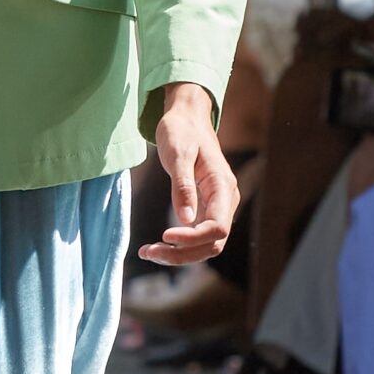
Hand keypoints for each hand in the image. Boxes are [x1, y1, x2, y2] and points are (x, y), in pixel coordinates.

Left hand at [141, 84, 238, 264]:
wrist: (187, 119)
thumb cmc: (181, 132)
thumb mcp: (177, 154)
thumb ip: (182, 186)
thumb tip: (185, 219)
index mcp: (223, 186)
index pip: (218, 227)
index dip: (193, 238)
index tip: (164, 235)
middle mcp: (226, 201)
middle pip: (213, 243)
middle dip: (183, 254)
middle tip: (148, 252)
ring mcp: (218, 207)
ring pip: (206, 245)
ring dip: (179, 254)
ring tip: (147, 252)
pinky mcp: (206, 209)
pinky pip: (198, 236)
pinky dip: (179, 246)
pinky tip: (156, 246)